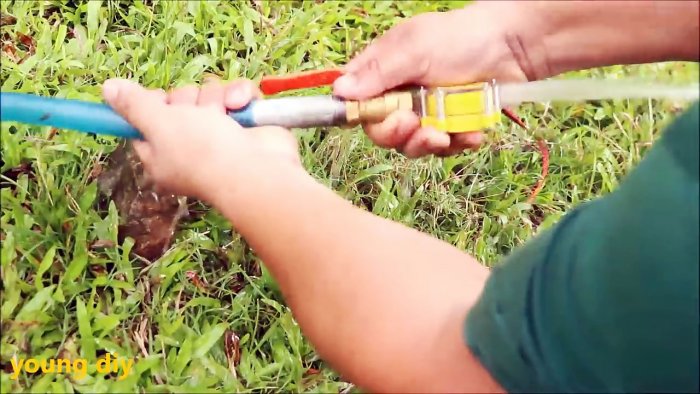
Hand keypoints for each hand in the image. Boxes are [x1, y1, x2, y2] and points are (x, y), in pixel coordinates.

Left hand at [101, 77, 301, 201]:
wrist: (257, 170)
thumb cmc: (202, 153)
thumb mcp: (159, 125)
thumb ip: (133, 105)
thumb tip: (107, 88)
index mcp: (163, 154)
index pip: (147, 122)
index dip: (150, 106)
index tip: (157, 102)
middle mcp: (191, 146)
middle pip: (179, 102)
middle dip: (188, 101)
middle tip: (195, 117)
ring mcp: (222, 134)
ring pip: (209, 94)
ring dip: (216, 98)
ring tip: (224, 115)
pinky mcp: (247, 123)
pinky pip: (236, 94)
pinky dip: (240, 96)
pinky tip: (241, 106)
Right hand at [333, 1, 545, 157]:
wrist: (513, 47)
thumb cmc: (460, 38)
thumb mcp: (415, 49)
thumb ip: (379, 72)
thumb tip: (340, 91)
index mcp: (383, 74)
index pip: (356, 103)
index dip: (361, 116)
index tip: (374, 117)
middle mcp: (400, 97)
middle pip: (381, 132)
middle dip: (395, 134)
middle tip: (412, 123)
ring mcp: (426, 115)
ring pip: (411, 146)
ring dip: (426, 143)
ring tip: (445, 133)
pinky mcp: (450, 129)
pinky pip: (444, 149)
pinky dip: (456, 143)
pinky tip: (470, 131)